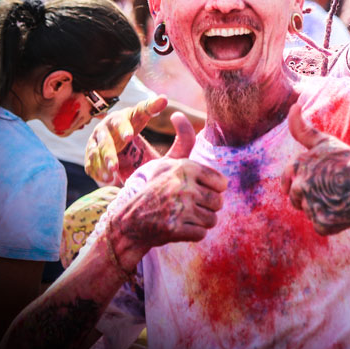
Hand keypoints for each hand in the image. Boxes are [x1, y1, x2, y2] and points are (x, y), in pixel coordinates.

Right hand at [86, 96, 167, 185]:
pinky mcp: (90, 154)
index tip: (130, 137)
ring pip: (94, 155)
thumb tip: (164, 98)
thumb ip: (152, 107)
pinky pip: (90, 164)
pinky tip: (105, 181)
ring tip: (110, 178)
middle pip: (104, 142)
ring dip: (100, 166)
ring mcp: (94, 142)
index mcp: (117, 118)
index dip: (124, 129)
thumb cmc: (133, 122)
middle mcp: (102, 129)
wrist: (116, 130)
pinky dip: (96, 173)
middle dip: (109, 154)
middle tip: (115, 167)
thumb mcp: (142, 114)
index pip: (120, 122)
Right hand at [113, 116, 227, 256]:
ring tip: (184, 216)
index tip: (197, 191)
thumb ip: (182, 141)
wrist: (127, 221)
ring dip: (201, 222)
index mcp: (185, 168)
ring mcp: (179, 208)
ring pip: (212, 219)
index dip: (212, 190)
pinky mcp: (175, 228)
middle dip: (207, 208)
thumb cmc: (151, 189)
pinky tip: (179, 227)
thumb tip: (178, 114)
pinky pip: (202, 234)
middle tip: (189, 207)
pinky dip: (193, 234)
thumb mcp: (166, 162)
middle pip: (218, 202)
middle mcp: (183, 186)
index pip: (222, 183)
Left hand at [282, 103, 349, 234]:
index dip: (303, 182)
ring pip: (309, 212)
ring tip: (341, 197)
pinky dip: (332, 222)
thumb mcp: (325, 142)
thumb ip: (302, 128)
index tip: (320, 181)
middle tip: (334, 189)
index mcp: (298, 166)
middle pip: (296, 199)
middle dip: (311, 197)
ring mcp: (312, 205)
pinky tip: (345, 210)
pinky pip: (320, 226)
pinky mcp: (323, 223)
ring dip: (322, 209)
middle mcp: (301, 186)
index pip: (287, 182)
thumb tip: (293, 104)